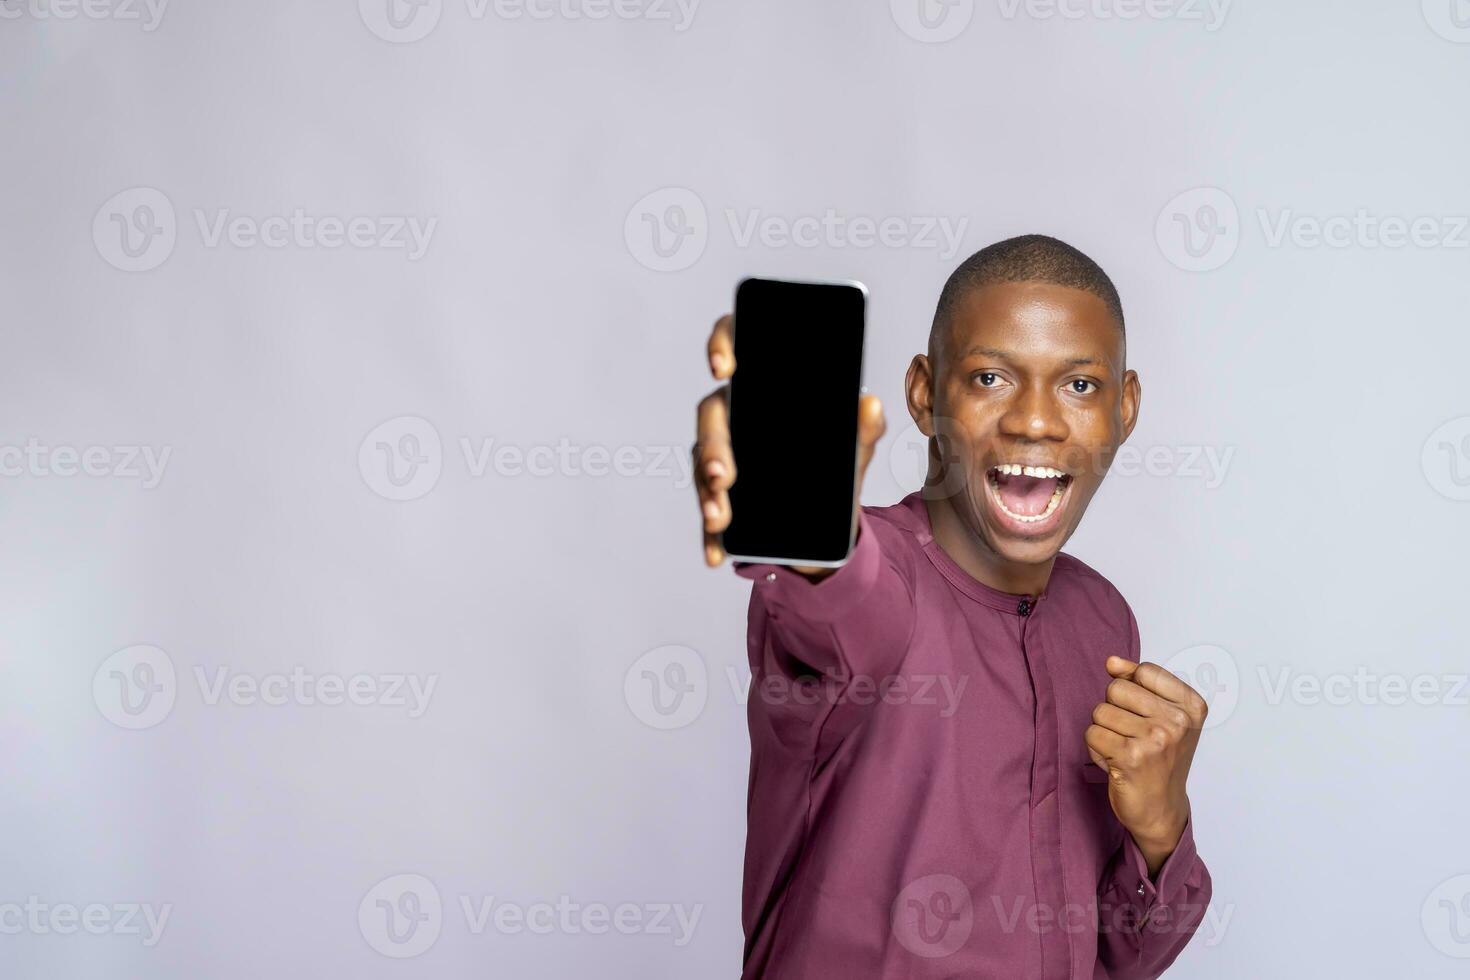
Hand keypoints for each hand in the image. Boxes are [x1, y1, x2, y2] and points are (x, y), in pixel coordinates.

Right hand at [694, 313, 885, 574]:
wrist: (829, 521)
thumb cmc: (831, 465)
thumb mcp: (854, 448)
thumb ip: (864, 427)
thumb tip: (870, 404)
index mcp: (763, 390)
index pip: (735, 349)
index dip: (722, 346)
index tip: (725, 366)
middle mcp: (734, 418)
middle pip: (711, 418)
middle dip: (714, 447)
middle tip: (726, 475)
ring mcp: (721, 456)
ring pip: (703, 466)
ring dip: (707, 493)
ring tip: (721, 518)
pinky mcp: (719, 496)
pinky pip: (708, 512)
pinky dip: (709, 535)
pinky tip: (715, 552)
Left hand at [1085, 656, 1206, 875]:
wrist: (1161, 809)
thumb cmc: (1159, 760)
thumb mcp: (1161, 715)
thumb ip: (1137, 681)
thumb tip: (1112, 661)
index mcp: (1192, 706)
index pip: (1144, 671)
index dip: (1133, 690)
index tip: (1146, 716)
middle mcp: (1178, 721)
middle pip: (1116, 689)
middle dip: (1115, 711)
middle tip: (1133, 737)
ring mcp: (1156, 739)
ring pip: (1100, 711)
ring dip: (1104, 732)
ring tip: (1124, 751)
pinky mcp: (1131, 757)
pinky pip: (1092, 734)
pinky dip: (1096, 750)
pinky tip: (1115, 763)